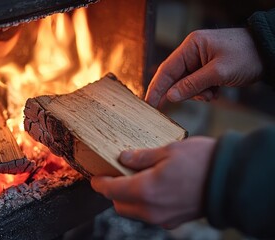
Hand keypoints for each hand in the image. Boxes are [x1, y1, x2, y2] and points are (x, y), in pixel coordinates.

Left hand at [91, 137, 215, 228]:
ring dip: (127, 197)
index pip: (111, 191)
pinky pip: (149, 214)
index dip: (99, 184)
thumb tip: (123, 158)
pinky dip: (143, 202)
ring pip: (134, 211)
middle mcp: (151, 209)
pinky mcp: (173, 220)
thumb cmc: (201, 161)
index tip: (95, 178)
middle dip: (112, 191)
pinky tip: (150, 186)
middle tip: (115, 174)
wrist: (231, 180)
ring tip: (133, 178)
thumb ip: (141, 157)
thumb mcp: (168, 150)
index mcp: (146, 190)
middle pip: (119, 204)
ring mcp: (163, 218)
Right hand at [146, 28, 263, 107]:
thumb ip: (192, 85)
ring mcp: (200, 61)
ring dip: (198, 93)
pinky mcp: (208, 69)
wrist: (269, 52)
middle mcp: (193, 52)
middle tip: (182, 103)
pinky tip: (217, 91)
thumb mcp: (218, 72)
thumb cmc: (246, 55)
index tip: (148, 103)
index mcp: (191, 46)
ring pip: (187, 84)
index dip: (156, 87)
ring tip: (213, 93)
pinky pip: (198, 85)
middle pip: (176, 78)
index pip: (167, 69)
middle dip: (182, 91)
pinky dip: (205, 92)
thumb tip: (170, 96)